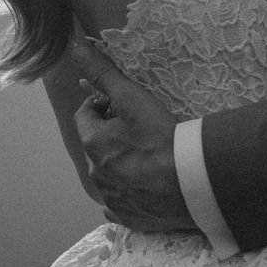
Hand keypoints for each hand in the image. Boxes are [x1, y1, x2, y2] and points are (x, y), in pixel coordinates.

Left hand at [72, 40, 196, 233]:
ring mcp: (111, 199)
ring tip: (148, 155)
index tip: (122, 104)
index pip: (84, 115)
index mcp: (92, 143)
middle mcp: (95, 174)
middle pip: (96, 145)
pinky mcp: (128, 217)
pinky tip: (147, 185)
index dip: (101, 105)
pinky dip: (128, 192)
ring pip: (108, 174)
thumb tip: (76, 48)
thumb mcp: (131, 97)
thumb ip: (103, 73)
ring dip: (119, 163)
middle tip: (139, 128)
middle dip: (111, 134)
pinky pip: (120, 203)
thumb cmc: (160, 136)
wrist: (189, 182)